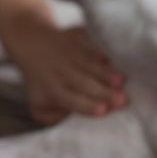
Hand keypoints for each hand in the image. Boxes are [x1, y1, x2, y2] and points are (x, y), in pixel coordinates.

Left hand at [0, 18, 126, 124]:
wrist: (33, 43)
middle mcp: (61, 72)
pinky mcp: (77, 37)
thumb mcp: (38, 105)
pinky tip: (111, 58)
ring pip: (90, 64)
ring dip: (106, 73)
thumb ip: (53, 118)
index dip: (88, 105)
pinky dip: (100, 50)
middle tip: (123, 100)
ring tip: (122, 81)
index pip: (72, 100)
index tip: (104, 111)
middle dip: (104, 92)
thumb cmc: (42, 81)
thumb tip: (71, 120)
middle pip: (85, 84)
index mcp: (54, 90)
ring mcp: (70, 53)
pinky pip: (90, 44)